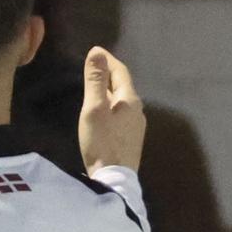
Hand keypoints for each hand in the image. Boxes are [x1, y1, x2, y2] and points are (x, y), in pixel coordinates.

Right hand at [78, 47, 144, 172]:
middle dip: (109, 74)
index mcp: (130, 100)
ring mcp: (136, 127)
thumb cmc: (102, 142)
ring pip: (122, 101)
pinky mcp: (130, 140)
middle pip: (123, 86)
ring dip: (110, 91)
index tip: (95, 51)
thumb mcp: (94, 108)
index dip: (108, 60)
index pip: (121, 72)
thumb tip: (97, 52)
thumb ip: (95, 81)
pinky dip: (111, 106)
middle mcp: (137, 111)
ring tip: (96, 87)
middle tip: (94, 67)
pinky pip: (121, 115)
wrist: (114, 180)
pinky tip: (103, 112)